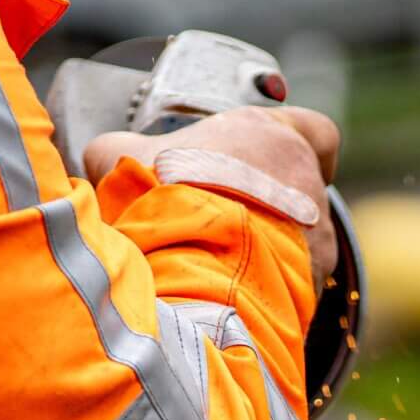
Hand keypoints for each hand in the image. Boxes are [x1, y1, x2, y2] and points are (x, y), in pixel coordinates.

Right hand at [85, 107, 341, 280]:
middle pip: (304, 189)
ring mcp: (316, 232)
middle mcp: (306, 181)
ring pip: (304, 237)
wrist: (188, 258)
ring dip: (272, 243)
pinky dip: (270, 281)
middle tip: (232, 216)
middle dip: (273, 202)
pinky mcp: (312, 277)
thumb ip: (117, 150)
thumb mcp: (124, 157)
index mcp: (271, 136)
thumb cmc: (163, 195)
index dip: (301, 143)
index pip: (317, 130)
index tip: (279, 159)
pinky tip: (233, 289)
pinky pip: (296, 278)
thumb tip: (102, 157)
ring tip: (224, 260)